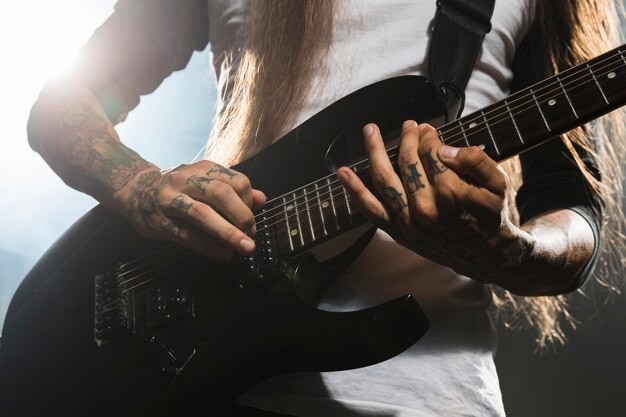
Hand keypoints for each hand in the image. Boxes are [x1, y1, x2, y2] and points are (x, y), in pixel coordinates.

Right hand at [114, 161, 265, 261]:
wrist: (135, 190)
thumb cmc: (180, 188)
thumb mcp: (206, 180)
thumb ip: (234, 189)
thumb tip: (261, 199)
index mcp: (203, 169)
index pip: (236, 181)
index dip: (249, 201)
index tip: (253, 216)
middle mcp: (186, 181)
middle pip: (220, 195)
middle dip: (242, 216)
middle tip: (252, 234)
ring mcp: (171, 201)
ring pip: (203, 215)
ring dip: (228, 233)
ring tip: (245, 247)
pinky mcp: (161, 223)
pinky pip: (187, 236)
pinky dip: (209, 247)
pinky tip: (225, 255)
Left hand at [337, 121, 534, 283]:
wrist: (487, 256)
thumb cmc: (491, 214)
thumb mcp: (498, 182)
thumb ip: (475, 160)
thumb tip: (443, 148)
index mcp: (451, 194)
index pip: (430, 152)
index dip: (428, 135)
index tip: (428, 128)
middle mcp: (426, 208)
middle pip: (407, 161)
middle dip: (407, 138)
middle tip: (409, 125)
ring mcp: (409, 222)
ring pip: (384, 179)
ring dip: (374, 151)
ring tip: (370, 131)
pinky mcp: (399, 232)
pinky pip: (371, 211)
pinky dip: (355, 191)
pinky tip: (342, 173)